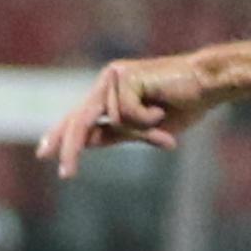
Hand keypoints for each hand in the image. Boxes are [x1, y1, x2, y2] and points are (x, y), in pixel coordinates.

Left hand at [37, 54, 213, 177]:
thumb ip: (116, 133)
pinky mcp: (125, 75)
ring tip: (163, 118)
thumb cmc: (182, 105)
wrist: (208, 85)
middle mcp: (108, 81)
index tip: (43, 154)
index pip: (79, 116)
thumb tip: (87, 143)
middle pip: (81, 119)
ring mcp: (115, 76)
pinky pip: (127, 114)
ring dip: (142, 129)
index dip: (60, 135)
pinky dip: (148, 119)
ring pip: (114, 121)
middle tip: (65, 175)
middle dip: (72, 149)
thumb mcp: (143, 129)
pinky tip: (162, 107)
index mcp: (110, 93)